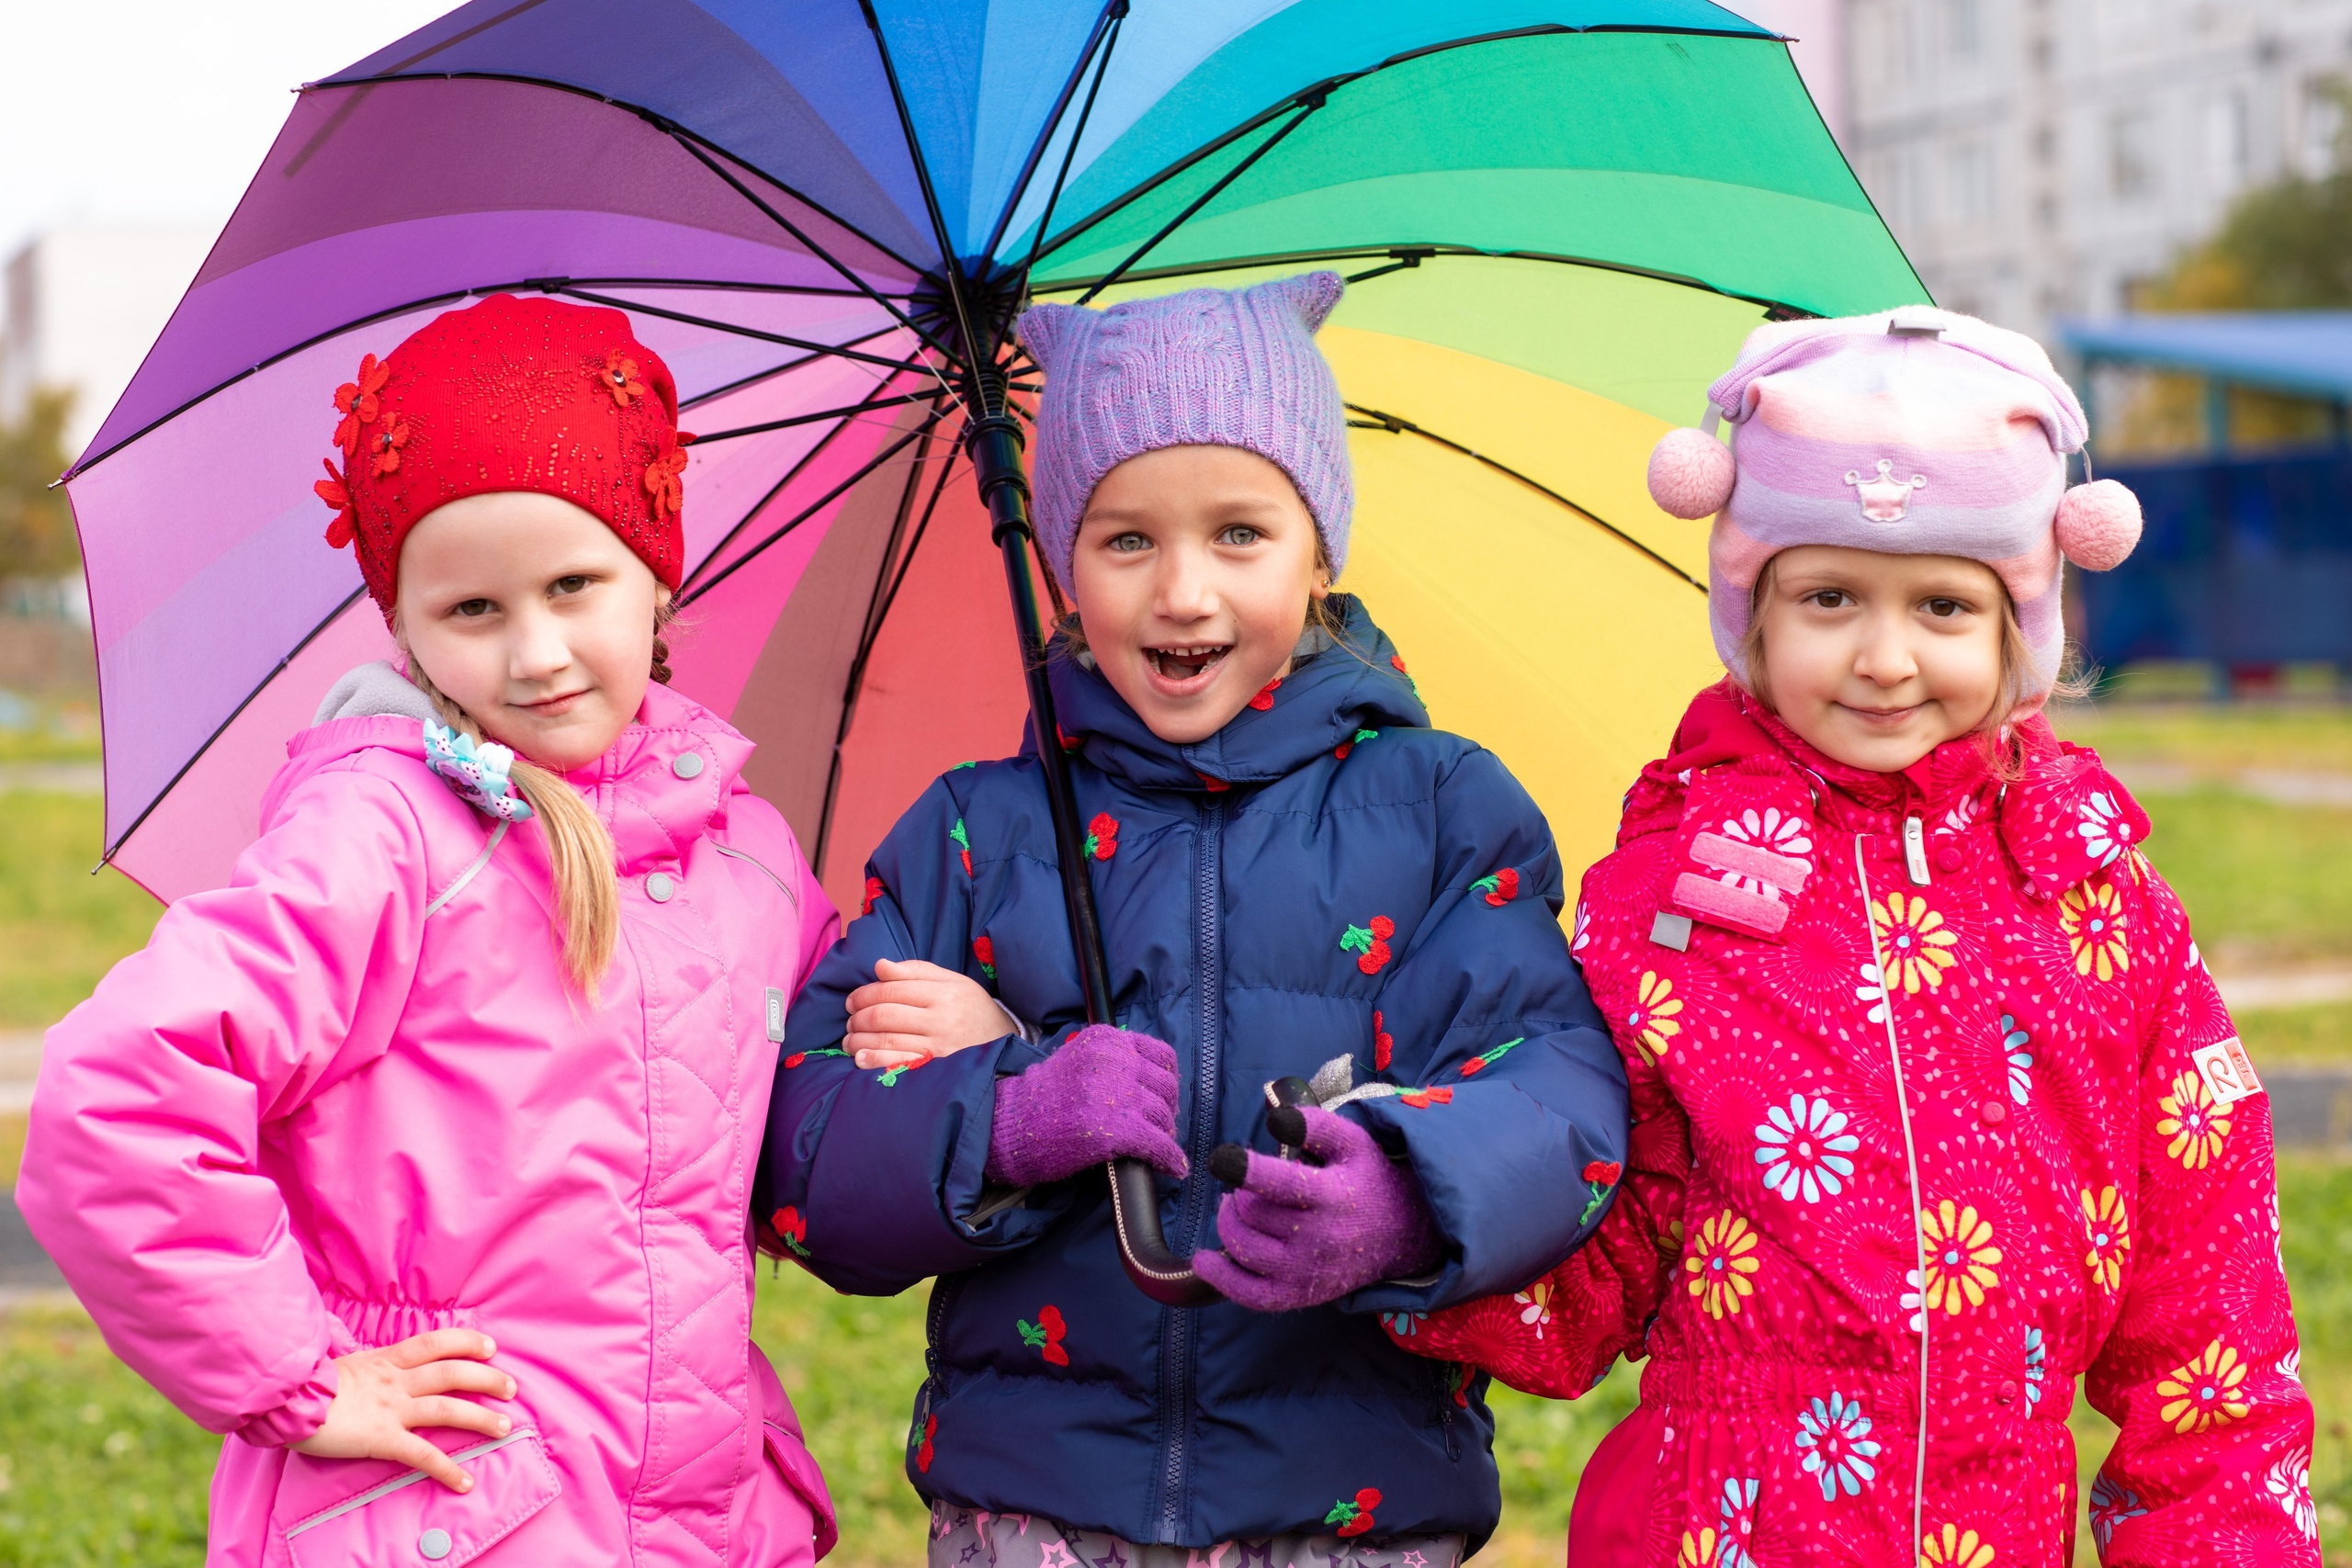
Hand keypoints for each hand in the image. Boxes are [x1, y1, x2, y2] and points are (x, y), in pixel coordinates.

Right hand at [290, 1330, 515, 1490]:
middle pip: (453, 1372)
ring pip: (448, 1408)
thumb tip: (369, 1369)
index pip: (435, 1342)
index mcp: (385, 1360)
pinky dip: (447, 1468)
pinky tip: (465, 1481)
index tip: (490, 1347)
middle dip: (487, 1379)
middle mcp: (395, 1380)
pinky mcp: (382, 1438)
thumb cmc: (302, 1386)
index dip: (466, 1342)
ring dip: (480, 1418)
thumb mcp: (340, 1366)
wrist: (282, 1400)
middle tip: (512, 1387)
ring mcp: (391, 1408)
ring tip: (504, 1428)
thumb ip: (364, 1368)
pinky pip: (422, 1454)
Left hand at [846, 958, 1014, 1070]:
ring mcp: (938, 1048)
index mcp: (944, 993)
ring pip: (885, 1040)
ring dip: (858, 1039)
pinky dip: (873, 1061)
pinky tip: (860, 1058)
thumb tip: (879, 966)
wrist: (1005, 1043)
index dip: (863, 993)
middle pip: (884, 1015)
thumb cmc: (972, 1009)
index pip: (891, 989)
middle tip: (850, 1019)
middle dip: (857, 1016)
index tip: (852, 1000)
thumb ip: (915, 972)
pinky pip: (897, 1064)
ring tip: (850, 1038)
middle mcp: (941, 1019)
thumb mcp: (952, 981)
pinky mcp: (935, 1070)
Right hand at [985, 1024, 1188, 1185]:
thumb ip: (1114, 1062)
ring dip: (1165, 1135)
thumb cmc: (1042, 1099)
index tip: (1163, 1096)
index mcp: (1107, 1040)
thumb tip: (1153, 1085)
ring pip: (1163, 1116)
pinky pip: (1158, 1144)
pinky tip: (1174, 1168)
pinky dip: (1170, 1159)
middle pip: (1165, 1087)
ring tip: (1158, 1146)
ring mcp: (1116, 1094)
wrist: (1011, 1126)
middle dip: (1167, 1110)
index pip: (1161, 1055)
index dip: (1167, 1080)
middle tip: (1160, 1126)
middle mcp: (1115, 1061)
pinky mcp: (1117, 1128)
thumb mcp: (1078, 1060)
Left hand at [1193, 1106, 1440, 1311]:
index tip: (1222, 1158)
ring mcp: (1307, 1271)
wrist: (1401, 1235)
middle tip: (1247, 1186)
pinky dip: (1221, 1278)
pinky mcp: (1299, 1295)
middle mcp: (1318, 1238)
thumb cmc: (1367, 1179)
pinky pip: (1250, 1294)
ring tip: (1236, 1208)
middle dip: (1239, 1194)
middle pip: (1253, 1214)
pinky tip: (1205, 1260)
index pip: (1282, 1183)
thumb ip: (1316, 1125)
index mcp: (1332, 1195)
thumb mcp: (1353, 1143)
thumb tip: (1277, 1116)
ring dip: (1228, 1223)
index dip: (1245, 1169)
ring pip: (1244, 1248)